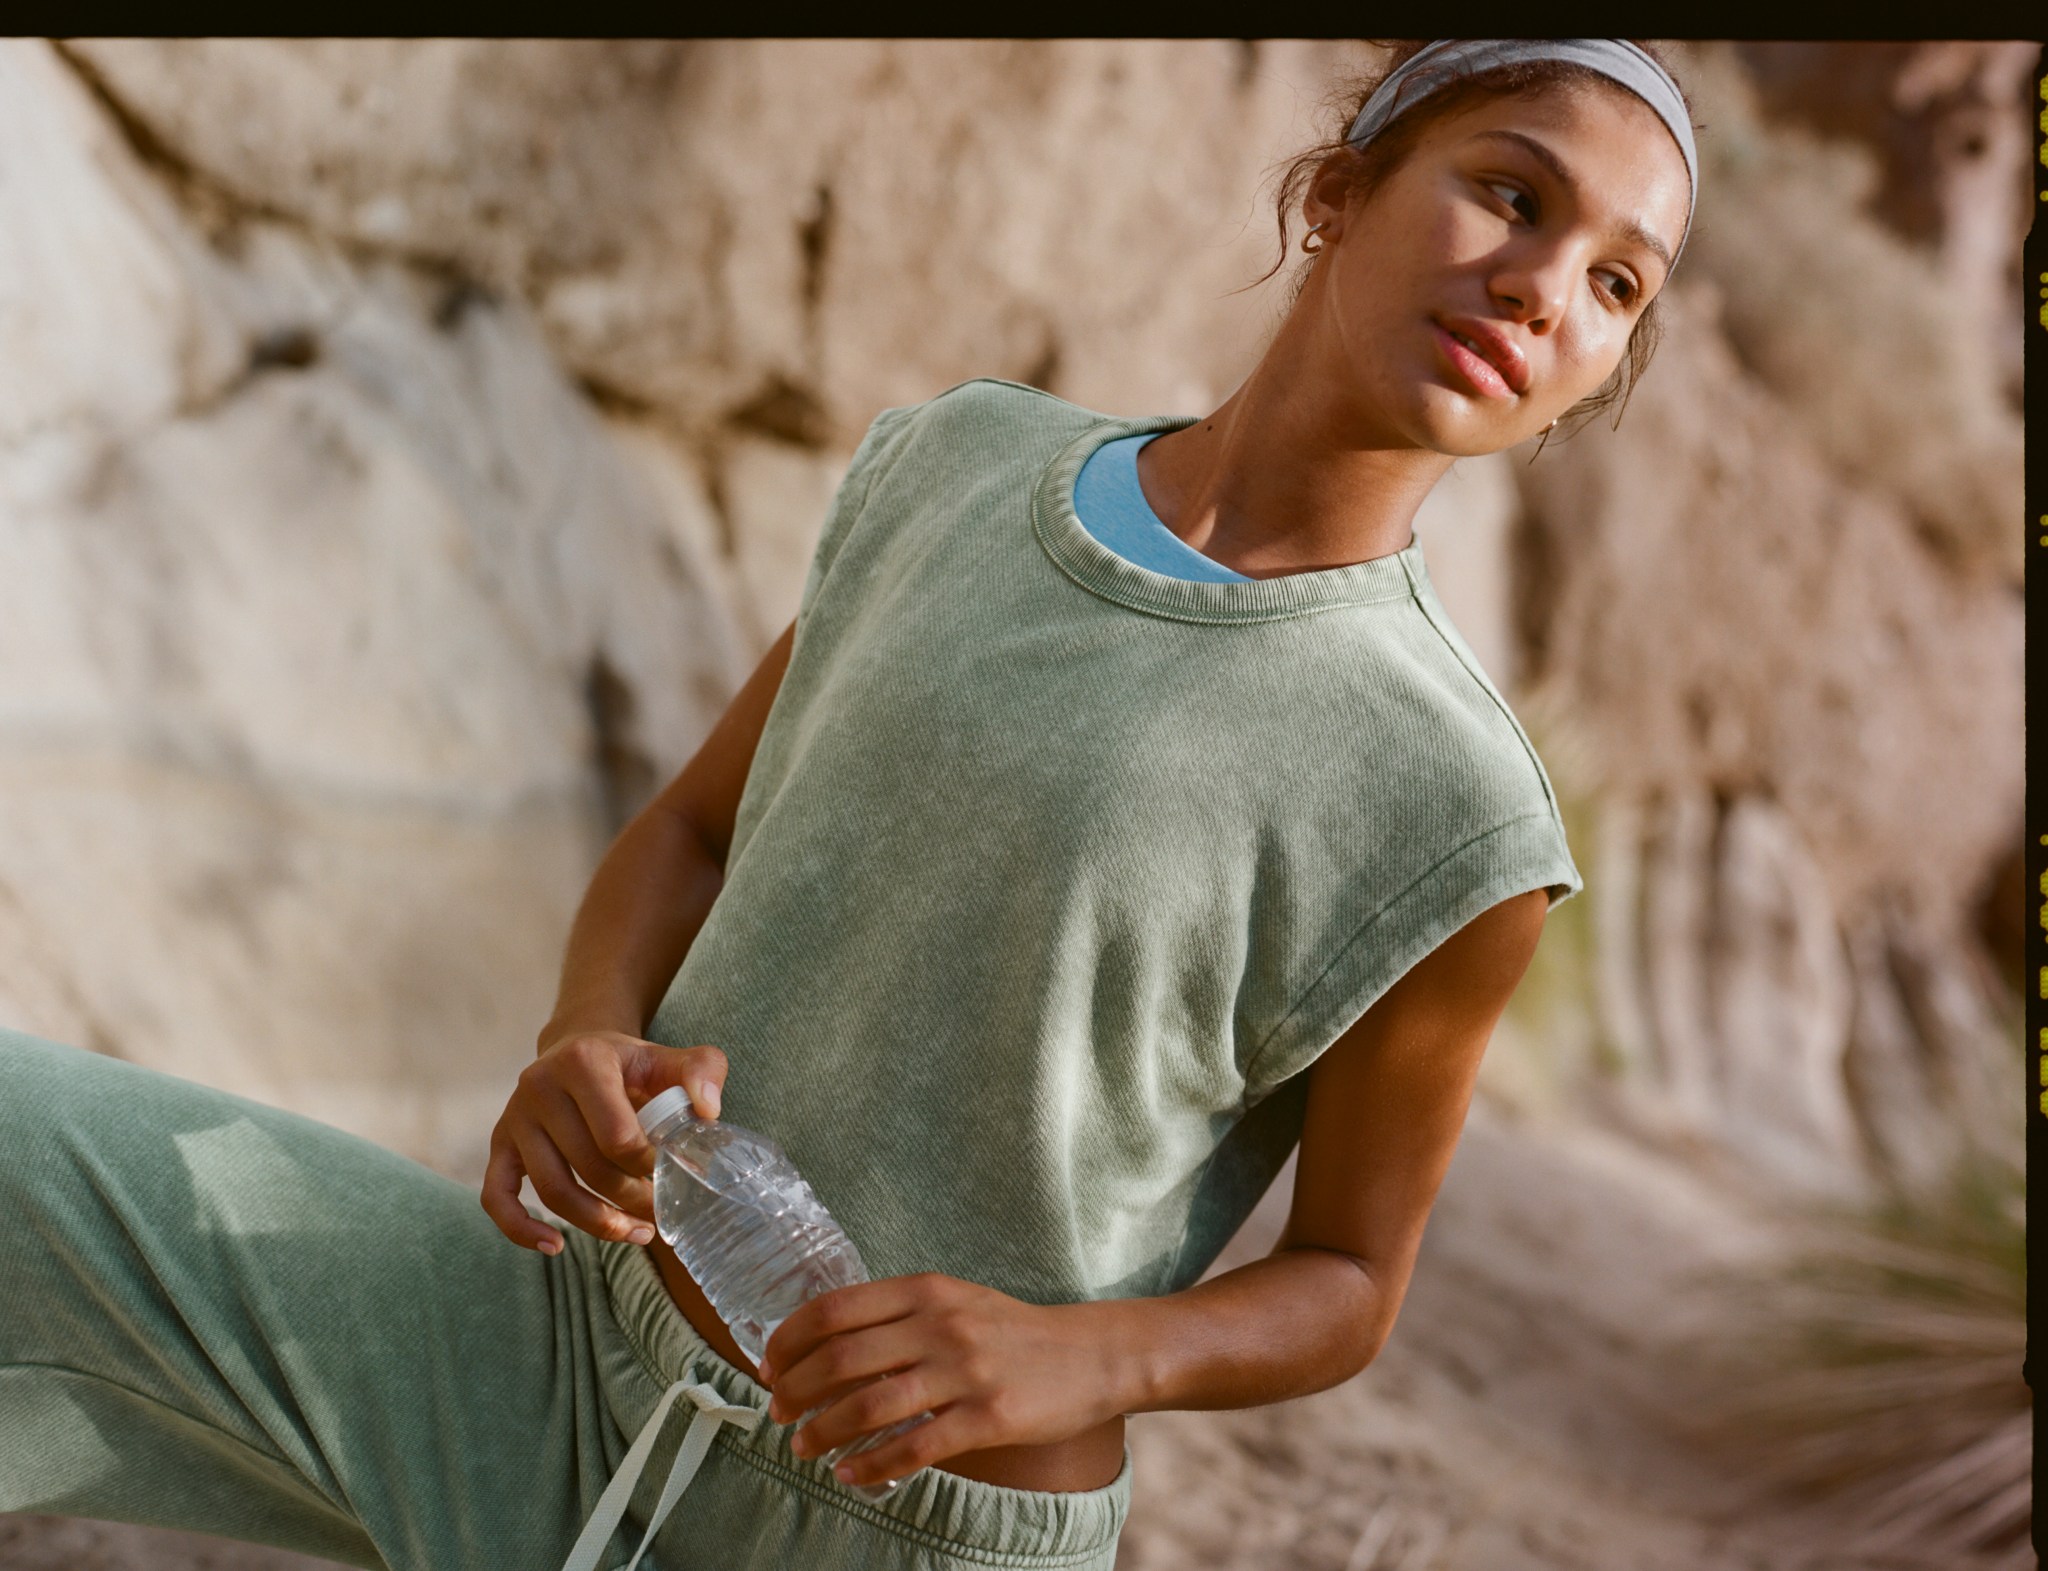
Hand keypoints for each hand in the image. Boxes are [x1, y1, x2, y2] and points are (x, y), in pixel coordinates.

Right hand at [480, 1028, 726, 1253]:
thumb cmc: (629, 1064)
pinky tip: (554, 1247)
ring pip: (552, 1189)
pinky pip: (497, 1196)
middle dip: (631, 1198)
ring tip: (636, 1234)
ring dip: (596, 1222)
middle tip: (660, 1211)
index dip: (649, 1165)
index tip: (672, 1171)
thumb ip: (701, 1070)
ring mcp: (515, 1118)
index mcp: (583, 1062)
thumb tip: (708, 1111)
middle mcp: (539, 1087)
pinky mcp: (500, 1145)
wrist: (579, 1051)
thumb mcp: (668, 1056)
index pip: (617, 1135)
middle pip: (588, 1166)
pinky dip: (520, 1228)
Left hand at [757, 1273, 1122, 1486]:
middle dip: (795, 1389)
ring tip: (803, 1447)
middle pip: (841, 1358)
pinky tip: (850, 1473)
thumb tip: (825, 1344)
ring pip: (870, 1405)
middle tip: (777, 1412)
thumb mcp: (955, 1301)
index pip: (835, 1308)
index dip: (790, 1338)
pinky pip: (914, 1447)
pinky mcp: (988, 1417)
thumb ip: (899, 1314)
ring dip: (823, 1431)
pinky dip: (872, 1464)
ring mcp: (965, 1372)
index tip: (769, 1364)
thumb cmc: (1011, 1332)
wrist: (1090, 1355)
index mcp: (927, 1290)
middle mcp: (941, 1325)